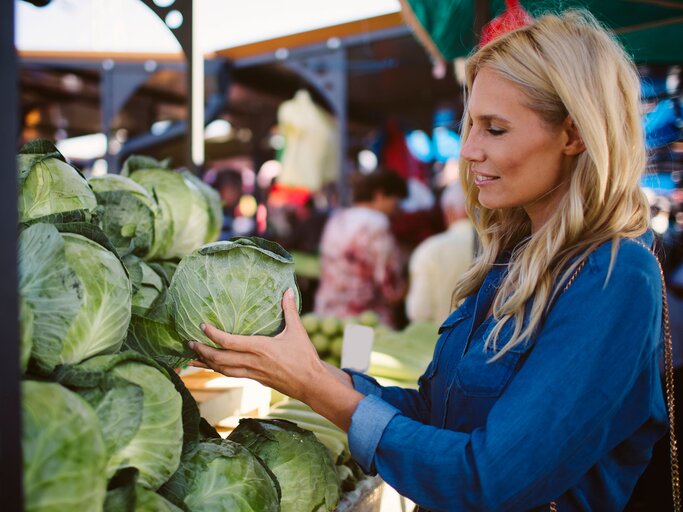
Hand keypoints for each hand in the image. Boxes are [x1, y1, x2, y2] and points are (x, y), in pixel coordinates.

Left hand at [187, 288, 324, 401]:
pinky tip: (211, 367)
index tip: (202, 326)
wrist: (310, 383)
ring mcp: (252, 373)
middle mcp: (253, 362)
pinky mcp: (255, 379)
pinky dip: (218, 370)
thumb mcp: (297, 331)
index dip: (214, 335)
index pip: (230, 342)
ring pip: (223, 369)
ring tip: (191, 357)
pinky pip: (231, 374)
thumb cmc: (304, 357)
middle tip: (189, 342)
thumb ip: (289, 310)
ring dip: (206, 363)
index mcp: (260, 348)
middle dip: (203, 351)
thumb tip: (287, 290)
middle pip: (220, 359)